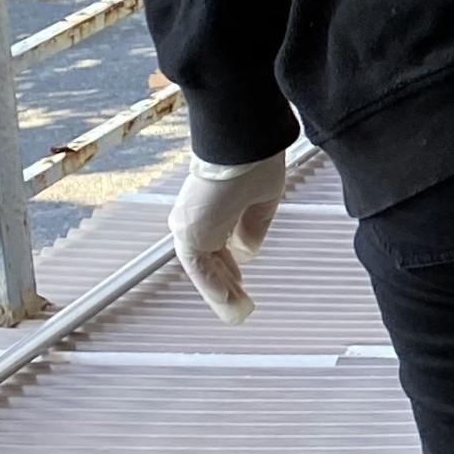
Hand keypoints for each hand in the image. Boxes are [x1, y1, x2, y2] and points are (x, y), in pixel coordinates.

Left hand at [170, 151, 287, 325]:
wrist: (242, 140)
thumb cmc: (254, 158)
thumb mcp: (263, 199)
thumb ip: (254, 226)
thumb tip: (248, 251)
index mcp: (213, 209)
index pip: (217, 245)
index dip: (228, 266)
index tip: (239, 279)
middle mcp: (197, 218)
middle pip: (209, 260)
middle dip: (225, 284)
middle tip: (237, 305)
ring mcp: (191, 224)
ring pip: (204, 267)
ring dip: (220, 291)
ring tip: (235, 312)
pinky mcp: (190, 229)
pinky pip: (200, 266)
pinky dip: (213, 285)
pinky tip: (227, 302)